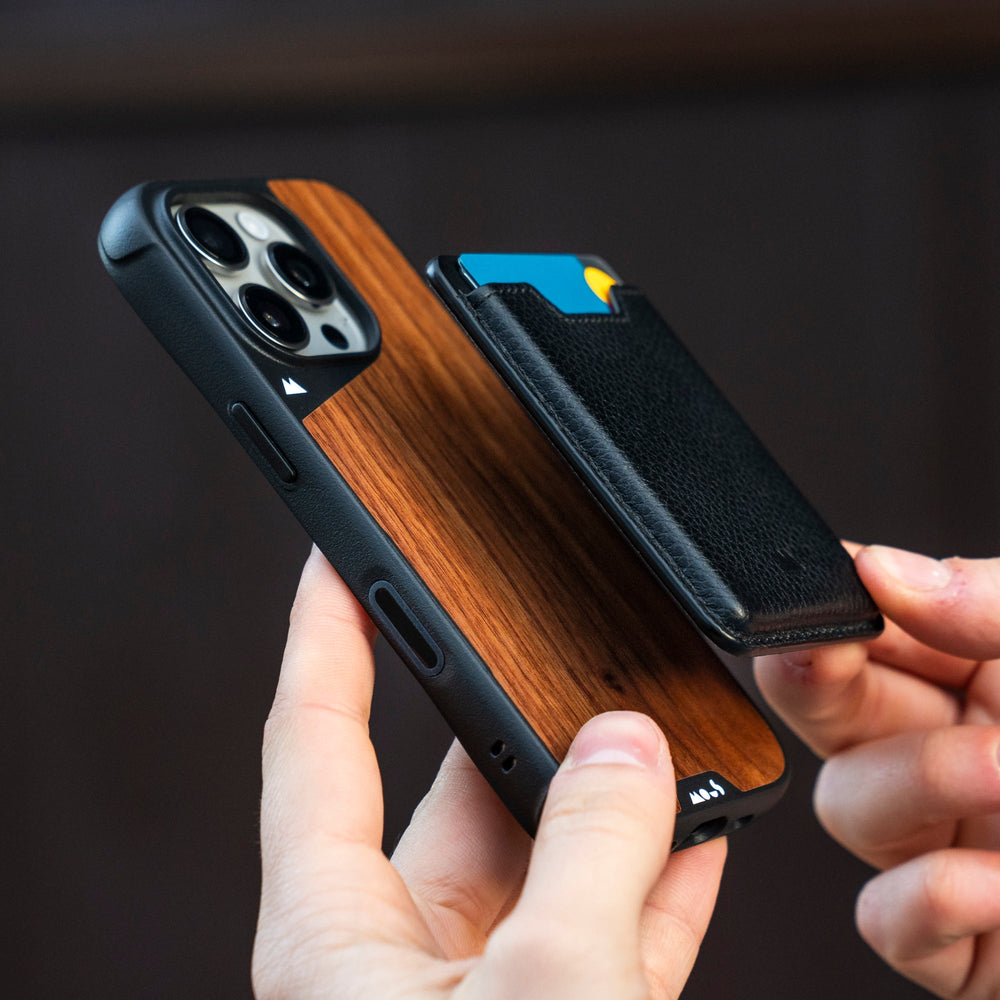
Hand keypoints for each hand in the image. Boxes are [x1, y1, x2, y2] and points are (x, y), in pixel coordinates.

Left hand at [251, 547, 726, 999]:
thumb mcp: (546, 990)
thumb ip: (591, 857)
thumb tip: (627, 748)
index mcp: (334, 936)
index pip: (315, 740)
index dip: (327, 632)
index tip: (340, 556)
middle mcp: (399, 958)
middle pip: (456, 791)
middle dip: (519, 716)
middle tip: (559, 648)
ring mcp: (483, 993)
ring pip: (544, 861)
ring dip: (606, 803)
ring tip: (655, 738)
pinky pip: (607, 929)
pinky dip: (655, 881)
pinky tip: (698, 833)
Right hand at [755, 544, 999, 998]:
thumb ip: (990, 603)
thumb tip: (884, 569)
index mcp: (986, 673)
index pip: (868, 625)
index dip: (827, 607)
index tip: (814, 595)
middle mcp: (957, 755)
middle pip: (828, 709)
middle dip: (823, 682)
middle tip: (834, 658)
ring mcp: (952, 847)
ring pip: (844, 808)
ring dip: (906, 785)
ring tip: (992, 772)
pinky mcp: (962, 945)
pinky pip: (886, 920)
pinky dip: (924, 901)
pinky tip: (992, 882)